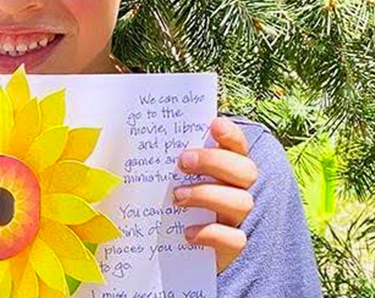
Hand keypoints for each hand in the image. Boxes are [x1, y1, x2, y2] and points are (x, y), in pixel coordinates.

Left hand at [173, 117, 257, 272]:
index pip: (239, 146)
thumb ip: (166, 158)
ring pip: (242, 202)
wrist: (179, 249)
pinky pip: (235, 240)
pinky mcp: (234, 246)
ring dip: (207, 195)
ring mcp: (240, 219)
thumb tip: (129, 136)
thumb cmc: (174, 199)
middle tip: (183, 161)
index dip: (231, 135)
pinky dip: (210, 234)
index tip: (214, 125)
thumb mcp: (170, 177)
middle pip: (245, 170)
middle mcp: (240, 190)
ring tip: (177, 197)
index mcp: (228, 167)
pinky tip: (187, 233)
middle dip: (214, 162)